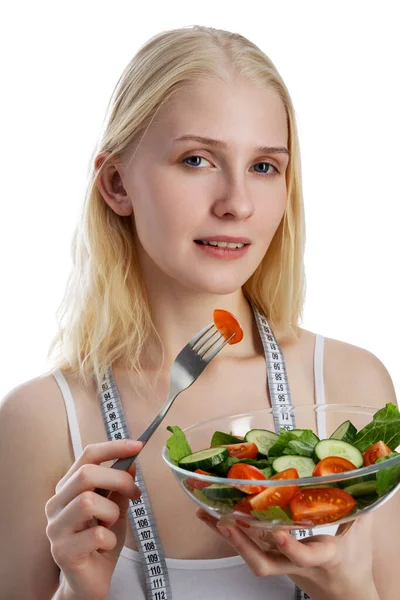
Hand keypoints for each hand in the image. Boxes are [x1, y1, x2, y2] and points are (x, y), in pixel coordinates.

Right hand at [45, 439, 142, 599]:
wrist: (90, 582)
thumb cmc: (101, 542)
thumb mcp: (115, 508)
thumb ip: (120, 486)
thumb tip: (131, 460)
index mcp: (67, 488)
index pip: (87, 456)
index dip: (113, 447)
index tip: (137, 446)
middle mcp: (56, 504)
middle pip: (86, 474)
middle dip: (118, 479)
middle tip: (135, 492)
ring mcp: (56, 528)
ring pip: (88, 502)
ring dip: (111, 512)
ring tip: (111, 525)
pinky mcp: (62, 552)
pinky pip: (96, 535)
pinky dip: (110, 539)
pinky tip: (106, 545)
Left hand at [196, 509, 378, 599]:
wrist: (346, 594)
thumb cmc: (352, 564)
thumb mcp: (360, 535)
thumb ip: (358, 506)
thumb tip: (361, 477)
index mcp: (323, 557)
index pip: (307, 558)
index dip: (292, 548)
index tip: (280, 534)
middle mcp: (297, 564)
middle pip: (265, 564)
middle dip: (242, 545)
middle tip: (225, 524)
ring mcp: (282, 564)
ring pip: (251, 556)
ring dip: (227, 536)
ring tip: (205, 515)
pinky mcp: (274, 559)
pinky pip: (249, 547)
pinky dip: (231, 533)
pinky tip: (213, 519)